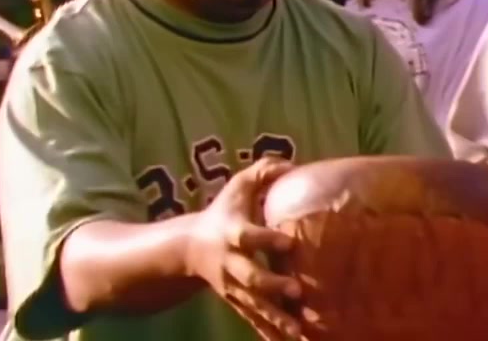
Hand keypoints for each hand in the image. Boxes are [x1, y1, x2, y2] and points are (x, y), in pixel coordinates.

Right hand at [186, 157, 301, 340]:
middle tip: (296, 290)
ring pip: (254, 305)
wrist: (190, 248)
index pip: (248, 237)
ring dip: (275, 318)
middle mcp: (232, 263)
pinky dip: (270, 332)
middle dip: (272, 285)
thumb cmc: (223, 212)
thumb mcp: (238, 187)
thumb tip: (291, 163)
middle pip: (251, 277)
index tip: (288, 241)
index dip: (266, 239)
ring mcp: (233, 287)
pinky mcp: (238, 302)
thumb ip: (263, 173)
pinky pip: (254, 320)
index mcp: (233, 233)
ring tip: (298, 331)